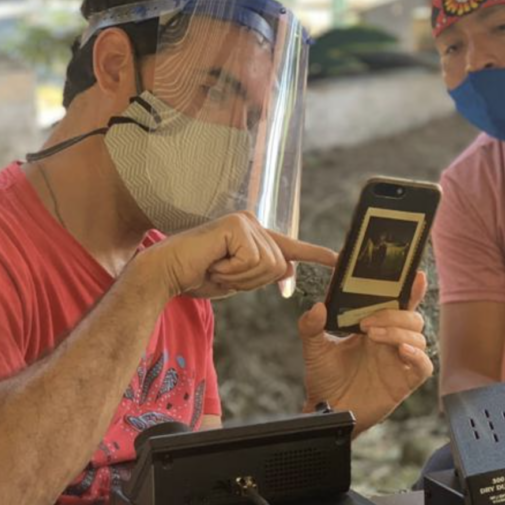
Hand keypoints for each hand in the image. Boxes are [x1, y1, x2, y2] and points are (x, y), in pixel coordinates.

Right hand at [146, 212, 336, 298]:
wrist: (165, 273)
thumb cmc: (196, 277)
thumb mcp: (237, 280)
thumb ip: (261, 274)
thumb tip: (287, 268)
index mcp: (254, 238)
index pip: (290, 246)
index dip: (315, 254)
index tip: (338, 259)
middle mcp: (252, 224)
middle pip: (278, 266)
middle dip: (250, 281)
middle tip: (221, 273)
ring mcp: (245, 222)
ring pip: (268, 265)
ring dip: (240, 277)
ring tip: (216, 267)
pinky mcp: (237, 225)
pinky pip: (252, 260)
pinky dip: (232, 271)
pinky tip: (213, 262)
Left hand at [298, 272, 433, 436]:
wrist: (326, 409)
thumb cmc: (325, 379)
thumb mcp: (314, 348)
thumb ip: (311, 326)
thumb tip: (317, 307)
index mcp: (375, 328)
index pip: (399, 304)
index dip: (411, 289)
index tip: (414, 275)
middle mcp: (390, 342)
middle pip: (412, 317)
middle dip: (394, 314)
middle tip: (367, 323)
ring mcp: (399, 361)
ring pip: (419, 337)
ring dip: (398, 332)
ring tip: (374, 336)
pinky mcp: (404, 382)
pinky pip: (424, 366)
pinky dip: (417, 356)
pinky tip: (402, 351)